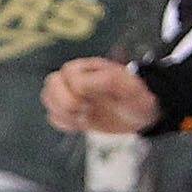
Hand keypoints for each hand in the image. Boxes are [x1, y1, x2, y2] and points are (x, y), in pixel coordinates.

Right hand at [43, 56, 158, 134]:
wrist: (143, 114)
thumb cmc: (138, 97)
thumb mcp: (130, 87)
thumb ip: (106, 80)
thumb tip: (80, 84)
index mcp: (90, 68)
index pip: (67, 75)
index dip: (77, 91)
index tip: (93, 100)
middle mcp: (77, 79)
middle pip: (50, 84)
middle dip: (65, 103)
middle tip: (85, 110)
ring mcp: (73, 95)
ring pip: (48, 99)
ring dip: (63, 113)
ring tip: (84, 118)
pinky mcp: (72, 112)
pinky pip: (54, 117)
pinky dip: (65, 124)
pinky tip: (81, 123)